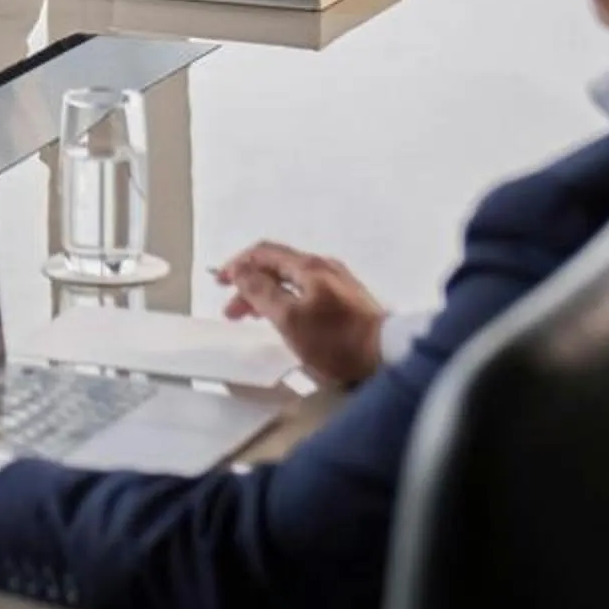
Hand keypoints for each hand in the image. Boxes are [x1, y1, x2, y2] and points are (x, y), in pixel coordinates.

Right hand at [216, 241, 386, 386]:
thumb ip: (261, 292)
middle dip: (250, 285)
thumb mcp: (290, 318)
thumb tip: (240, 270)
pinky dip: (287, 300)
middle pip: (278, 266)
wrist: (389, 356)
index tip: (219, 281)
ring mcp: (339, 283)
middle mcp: (324, 267)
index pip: (264, 253)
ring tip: (253, 317)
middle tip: (232, 310)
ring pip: (293, 281)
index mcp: (308, 266)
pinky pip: (308, 292)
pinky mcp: (349, 301)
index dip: (237, 264)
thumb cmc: (337, 340)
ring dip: (268, 295)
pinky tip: (285, 319)